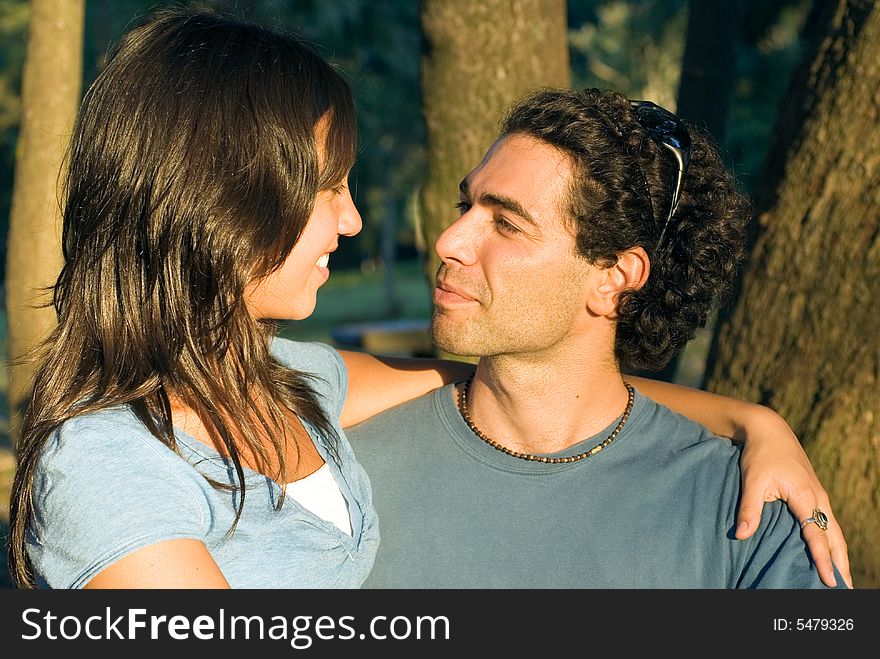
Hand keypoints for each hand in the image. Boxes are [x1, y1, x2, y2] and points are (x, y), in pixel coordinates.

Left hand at [736, 410, 851, 587]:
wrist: (769, 430)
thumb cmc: (760, 455)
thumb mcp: (752, 481)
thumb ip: (748, 509)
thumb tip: (741, 535)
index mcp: (805, 496)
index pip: (817, 534)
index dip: (822, 559)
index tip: (828, 580)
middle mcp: (818, 498)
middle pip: (835, 537)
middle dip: (839, 563)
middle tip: (844, 588)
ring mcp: (819, 496)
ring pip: (834, 530)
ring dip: (839, 553)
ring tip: (842, 577)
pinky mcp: (814, 494)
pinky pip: (827, 522)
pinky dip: (831, 540)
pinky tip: (829, 552)